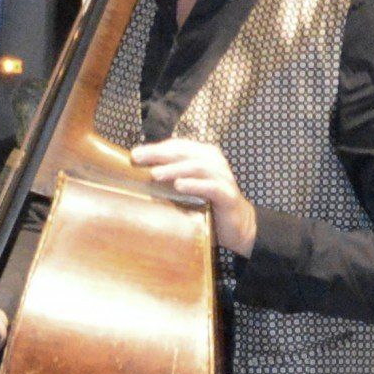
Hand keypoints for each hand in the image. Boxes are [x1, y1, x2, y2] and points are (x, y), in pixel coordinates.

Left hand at [128, 138, 255, 254]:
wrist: (239, 226)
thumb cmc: (209, 205)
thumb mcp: (189, 188)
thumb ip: (172, 178)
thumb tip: (142, 174)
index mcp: (204, 156)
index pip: (177, 146)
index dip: (156, 148)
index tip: (134, 154)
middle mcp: (214, 162)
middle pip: (184, 152)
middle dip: (159, 154)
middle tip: (138, 158)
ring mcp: (223, 177)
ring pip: (197, 166)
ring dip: (174, 169)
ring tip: (155, 174)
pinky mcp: (228, 195)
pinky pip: (211, 187)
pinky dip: (194, 185)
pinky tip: (179, 186)